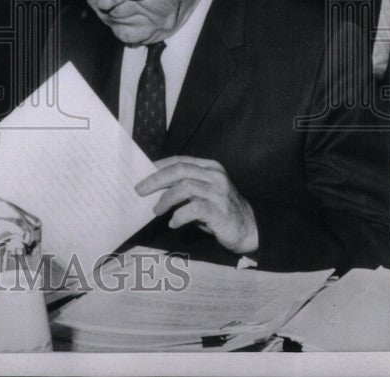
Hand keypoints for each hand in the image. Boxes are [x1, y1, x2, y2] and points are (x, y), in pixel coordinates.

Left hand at [135, 156, 258, 254]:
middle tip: (140, 190)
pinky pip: (193, 209)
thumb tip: (153, 188)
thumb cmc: (220, 211)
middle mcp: (215, 176)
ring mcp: (218, 192)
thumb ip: (184, 187)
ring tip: (156, 210)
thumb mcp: (203, 193)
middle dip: (156, 179)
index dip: (160, 165)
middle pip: (179, 170)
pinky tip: (173, 223)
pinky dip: (179, 216)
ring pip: (184, 187)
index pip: (180, 160)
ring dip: (165, 199)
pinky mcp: (219, 210)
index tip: (142, 172)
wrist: (249, 229)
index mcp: (210, 167)